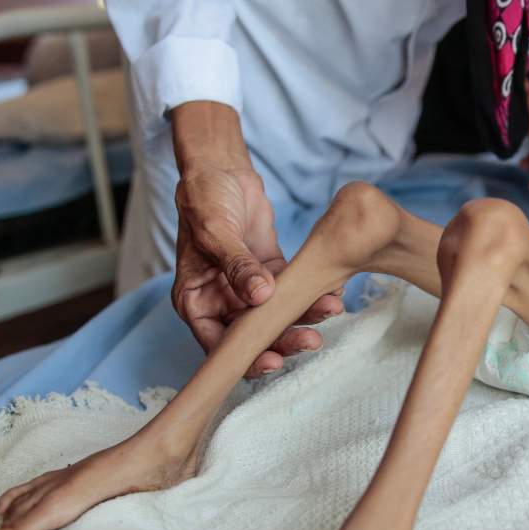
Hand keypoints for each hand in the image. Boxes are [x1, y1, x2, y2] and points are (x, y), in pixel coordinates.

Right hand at [172, 162, 343, 377]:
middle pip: (252, 337)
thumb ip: (237, 266)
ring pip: (277, 317)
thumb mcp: (216, 232)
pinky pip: (292, 292)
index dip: (245, 357)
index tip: (273, 360)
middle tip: (311, 340)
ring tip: (331, 310)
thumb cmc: (205, 199)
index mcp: (196, 301)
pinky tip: (332, 292)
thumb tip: (259, 297)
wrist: (221, 170)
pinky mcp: (270, 274)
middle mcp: (221, 302)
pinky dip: (311, 294)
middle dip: (283, 340)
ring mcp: (247, 290)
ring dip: (303, 318)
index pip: (217, 344)